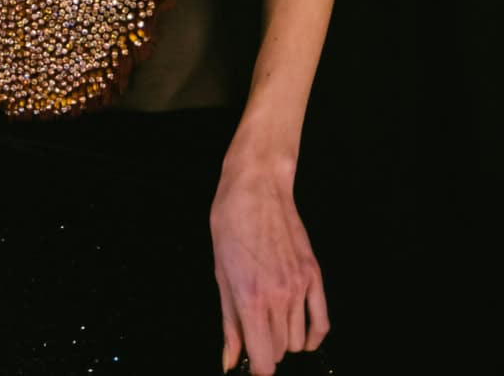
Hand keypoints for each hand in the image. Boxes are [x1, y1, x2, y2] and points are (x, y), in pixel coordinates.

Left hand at [210, 158, 328, 374]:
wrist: (256, 186)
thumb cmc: (229, 224)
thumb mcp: (220, 274)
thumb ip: (229, 323)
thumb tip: (230, 361)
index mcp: (250, 299)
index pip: (264, 361)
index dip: (256, 368)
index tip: (249, 361)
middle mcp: (279, 297)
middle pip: (280, 352)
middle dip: (266, 348)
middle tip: (253, 330)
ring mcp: (300, 287)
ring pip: (299, 341)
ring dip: (285, 340)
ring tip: (271, 320)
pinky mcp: (314, 275)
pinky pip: (322, 323)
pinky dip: (313, 336)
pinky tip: (301, 333)